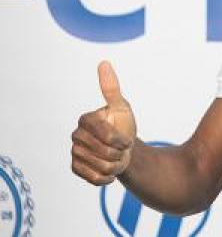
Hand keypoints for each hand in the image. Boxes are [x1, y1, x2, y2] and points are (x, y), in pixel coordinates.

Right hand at [71, 61, 137, 184]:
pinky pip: (93, 178)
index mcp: (86, 119)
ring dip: (115, 165)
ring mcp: (74, 152)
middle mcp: (76, 135)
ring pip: (101, 166)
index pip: (106, 135)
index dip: (121, 140)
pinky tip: (109, 171)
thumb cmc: (123, 126)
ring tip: (115, 157)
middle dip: (120, 153)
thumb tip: (104, 63)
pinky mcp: (75, 168)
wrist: (123, 149)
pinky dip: (107, 177)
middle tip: (121, 149)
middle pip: (105, 152)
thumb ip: (111, 88)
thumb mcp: (121, 107)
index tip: (127, 140)